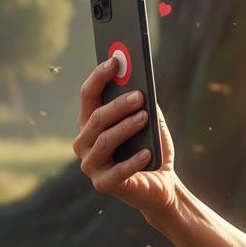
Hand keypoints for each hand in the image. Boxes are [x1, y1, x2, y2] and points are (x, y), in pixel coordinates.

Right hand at [72, 57, 178, 217]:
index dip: (100, 76)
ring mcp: (90, 165)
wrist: (161, 184)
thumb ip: (143, 104)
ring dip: (125, 127)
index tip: (115, 61)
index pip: (88, 95)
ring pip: (104, 140)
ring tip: (145, 117)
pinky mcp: (103, 184)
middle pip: (96, 118)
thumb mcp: (150, 122)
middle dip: (117, 105)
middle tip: (139, 95)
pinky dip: (133, 161)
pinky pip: (117, 171)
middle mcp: (84, 142)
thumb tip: (140, 85)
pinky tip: (147, 152)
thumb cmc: (151, 147)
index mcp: (91, 123)